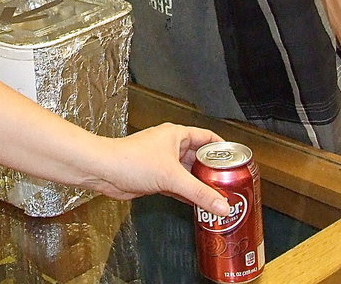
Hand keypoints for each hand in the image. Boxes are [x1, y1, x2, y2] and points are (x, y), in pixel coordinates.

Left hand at [87, 123, 230, 215]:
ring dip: (200, 185)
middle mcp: (171, 147)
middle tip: (230, 184)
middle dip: (213, 172)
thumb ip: (198, 193)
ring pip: (188, 174)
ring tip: (218, 197)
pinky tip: (198, 205)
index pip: (208, 138)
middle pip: (199, 158)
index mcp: (177, 135)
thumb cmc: (130, 160)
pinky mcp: (155, 178)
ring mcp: (163, 163)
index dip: (223, 148)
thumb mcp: (171, 176)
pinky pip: (178, 186)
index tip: (236, 161)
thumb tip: (221, 205)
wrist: (104, 171)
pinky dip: (188, 195)